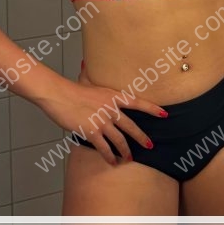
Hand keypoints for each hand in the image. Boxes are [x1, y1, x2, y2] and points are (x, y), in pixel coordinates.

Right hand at [38, 73, 167, 165]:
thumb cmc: (71, 88)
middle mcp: (111, 109)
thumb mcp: (85, 80)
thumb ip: (89, 74)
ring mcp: (102, 122)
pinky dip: (109, 156)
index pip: (138, 103)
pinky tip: (112, 161)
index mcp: (113, 96)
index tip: (164, 114)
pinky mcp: (92, 132)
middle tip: (150, 146)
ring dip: (125, 151)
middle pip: (131, 126)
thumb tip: (85, 63)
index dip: (152, 109)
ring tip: (129, 158)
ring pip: (119, 140)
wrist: (59, 95)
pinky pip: (104, 148)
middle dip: (142, 138)